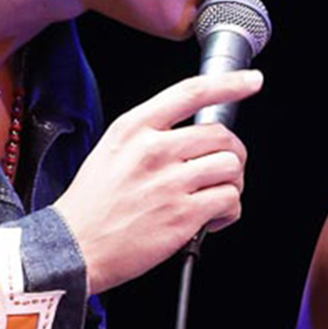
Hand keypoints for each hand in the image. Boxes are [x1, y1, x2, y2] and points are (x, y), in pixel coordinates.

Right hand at [52, 69, 262, 291]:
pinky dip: (229, 210)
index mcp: (135, 127)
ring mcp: (170, 182)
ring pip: (230, 167)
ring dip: (232, 183)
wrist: (75, 246)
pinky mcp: (183, 215)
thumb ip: (151, 134)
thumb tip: (195, 133)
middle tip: (223, 168)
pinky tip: (212, 218)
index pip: (191, 92)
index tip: (251, 82)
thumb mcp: (112, 150)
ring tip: (214, 196)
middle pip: (221, 135)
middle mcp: (154, 149)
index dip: (229, 84)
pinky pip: (229, 201)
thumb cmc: (92, 203)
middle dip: (233, 153)